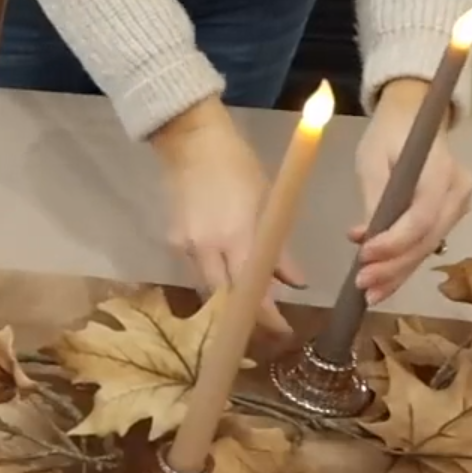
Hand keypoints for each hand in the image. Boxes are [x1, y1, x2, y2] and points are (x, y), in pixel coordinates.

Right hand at [150, 99, 305, 335]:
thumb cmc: (238, 166)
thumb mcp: (269, 203)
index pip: (251, 291)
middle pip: (224, 302)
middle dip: (246, 318)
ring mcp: (186, 247)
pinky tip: (228, 275)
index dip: (266, 316)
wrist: (190, 142)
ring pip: (209, 290)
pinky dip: (216, 280)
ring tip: (253, 302)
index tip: (283, 330)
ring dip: (230, 300)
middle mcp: (206, 248)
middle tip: (267, 326)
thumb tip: (297, 283)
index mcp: (236, 236)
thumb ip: (280, 248)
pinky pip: (197, 272)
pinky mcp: (174, 242)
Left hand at [352, 79, 471, 304]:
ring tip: (369, 292)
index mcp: (442, 171)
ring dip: (398, 272)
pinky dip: (404, 263)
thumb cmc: (389, 135)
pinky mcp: (451, 215)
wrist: (413, 118)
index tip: (364, 256)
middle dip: (394, 266)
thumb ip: (374, 196)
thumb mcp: (372, 158)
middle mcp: (459, 191)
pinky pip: (427, 243)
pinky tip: (383, 283)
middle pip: (428, 238)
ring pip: (428, 246)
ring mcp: (460, 204)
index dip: (395, 241)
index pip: (422, 216)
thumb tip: (366, 237)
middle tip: (362, 286)